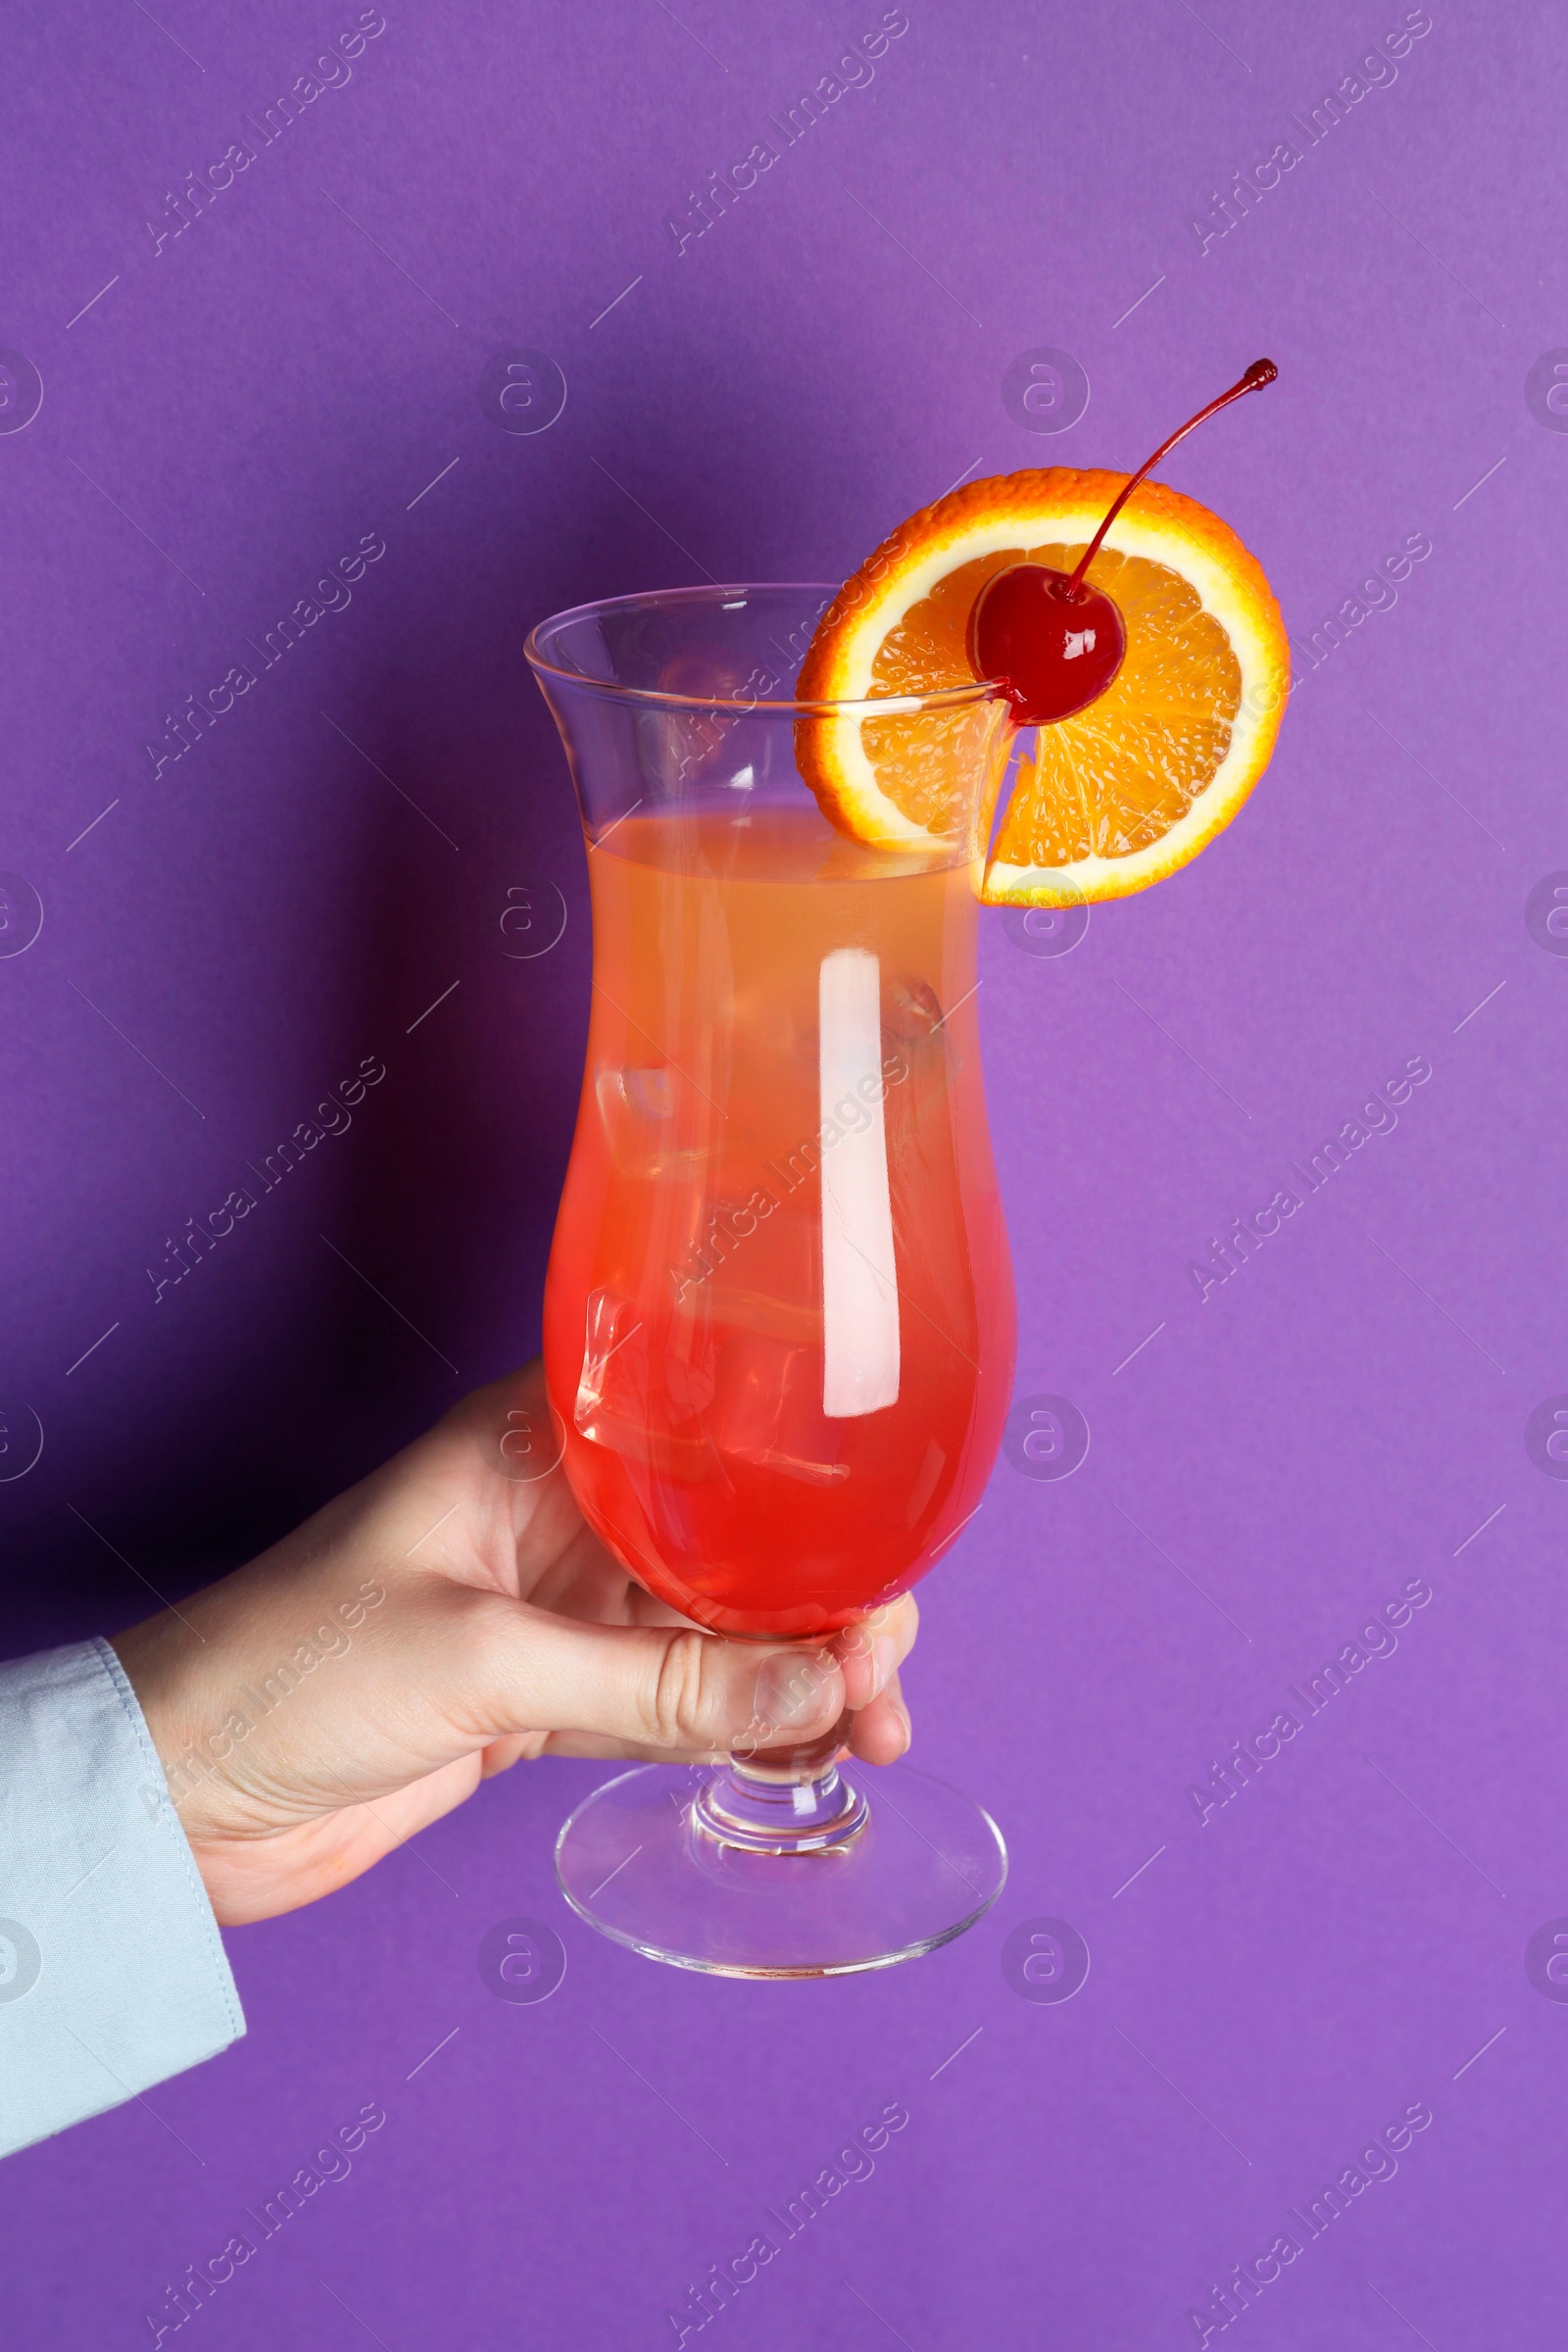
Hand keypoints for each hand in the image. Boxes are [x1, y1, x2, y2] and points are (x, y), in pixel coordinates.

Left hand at [111, 1361, 915, 1925]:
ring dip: (796, 1675)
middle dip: (820, 1596)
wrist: (181, 1797)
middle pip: (730, 1538)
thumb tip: (818, 1687)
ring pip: (716, 1631)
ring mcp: (559, 1612)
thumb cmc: (289, 1667)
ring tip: (876, 1727)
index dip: (803, 1478)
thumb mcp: (485, 1661)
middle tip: (885, 1666)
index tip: (881, 1543)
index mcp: (533, 1442)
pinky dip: (740, 1730)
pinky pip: (673, 1708)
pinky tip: (804, 1750)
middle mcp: (561, 1515)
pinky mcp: (548, 1702)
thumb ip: (655, 1685)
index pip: (702, 1428)